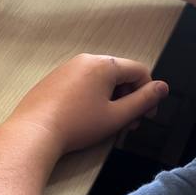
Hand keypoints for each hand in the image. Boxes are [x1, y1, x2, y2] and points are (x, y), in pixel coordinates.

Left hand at [3, 54, 168, 158]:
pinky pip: (82, 84)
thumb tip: (161, 88)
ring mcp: (67, 69)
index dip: (149, 94)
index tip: (146, 115)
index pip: (139, 71)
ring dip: (111, 100)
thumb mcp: (117, 116)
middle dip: (129, 99)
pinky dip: (92, 98)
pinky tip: (87, 119)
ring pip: (101, 81)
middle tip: (128, 124)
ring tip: (107, 124)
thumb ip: (143, 101)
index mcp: (103, 64)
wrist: (34, 133)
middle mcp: (84, 61)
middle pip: (120, 75)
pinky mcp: (54, 80)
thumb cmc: (75, 125)